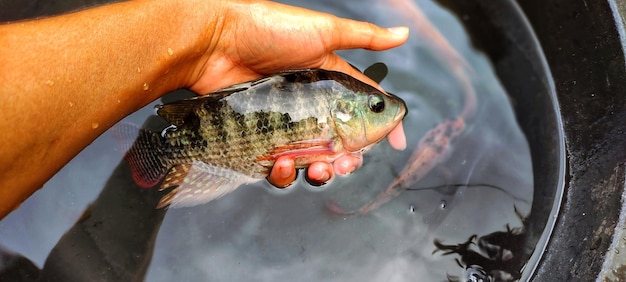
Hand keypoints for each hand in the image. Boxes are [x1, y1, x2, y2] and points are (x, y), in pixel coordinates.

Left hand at [183, 1, 407, 186]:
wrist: (216, 42)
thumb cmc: (269, 30)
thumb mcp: (323, 30)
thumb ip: (364, 37)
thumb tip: (403, 34)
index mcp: (328, 83)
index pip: (362, 109)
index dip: (381, 128)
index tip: (396, 144)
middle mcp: (309, 106)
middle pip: (340, 143)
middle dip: (349, 159)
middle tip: (347, 163)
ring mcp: (285, 124)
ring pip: (311, 159)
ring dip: (319, 171)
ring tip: (316, 169)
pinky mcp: (260, 138)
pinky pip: (278, 165)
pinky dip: (284, 173)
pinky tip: (282, 165)